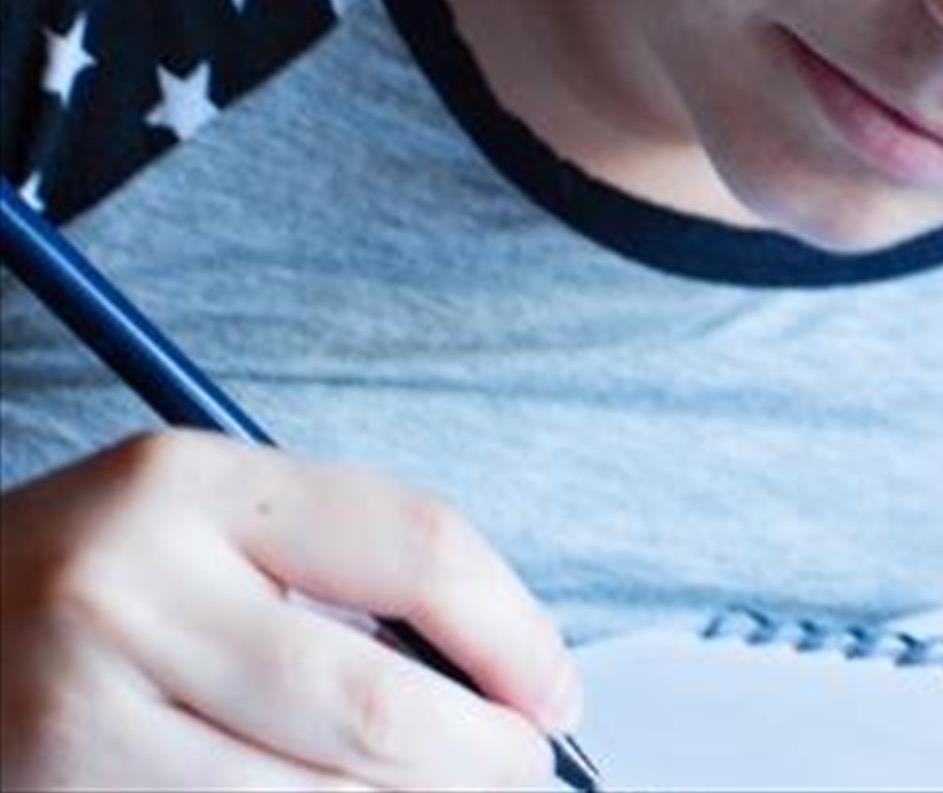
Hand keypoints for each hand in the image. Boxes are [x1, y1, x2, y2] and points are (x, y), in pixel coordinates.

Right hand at [0, 430, 580, 789]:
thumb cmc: (90, 585)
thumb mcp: (203, 530)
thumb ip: (340, 579)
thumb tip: (511, 682)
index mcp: (185, 487)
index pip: (419, 549)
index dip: (520, 637)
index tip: (558, 695)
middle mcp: (123, 597)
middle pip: (379, 714)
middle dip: (485, 762)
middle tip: (522, 772)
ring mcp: (76, 723)